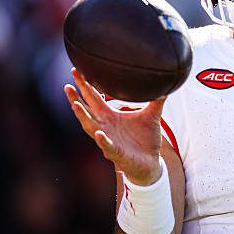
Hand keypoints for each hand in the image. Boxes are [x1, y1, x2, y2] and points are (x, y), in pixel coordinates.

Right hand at [64, 67, 165, 185]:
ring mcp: (108, 140)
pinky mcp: (117, 153)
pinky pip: (108, 146)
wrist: (151, 162)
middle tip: (67, 84)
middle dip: (76, 98)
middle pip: (87, 110)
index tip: (76, 71)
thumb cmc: (146, 139)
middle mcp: (105, 126)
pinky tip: (99, 134)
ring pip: (91, 127)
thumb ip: (157, 100)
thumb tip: (165, 84)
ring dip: (82, 117)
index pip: (94, 98)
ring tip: (74, 104)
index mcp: (111, 116)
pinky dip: (103, 140)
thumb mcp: (152, 116)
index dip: (85, 86)